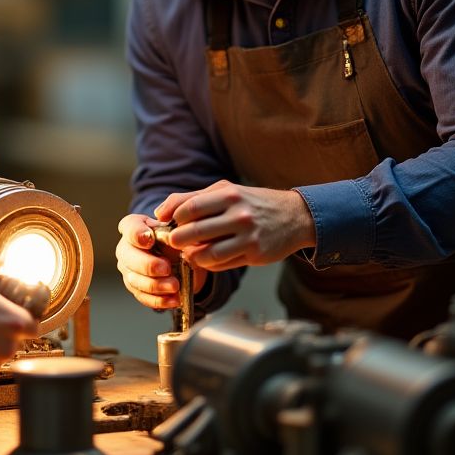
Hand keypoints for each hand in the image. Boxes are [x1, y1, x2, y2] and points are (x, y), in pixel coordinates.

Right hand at [115, 213, 208, 310]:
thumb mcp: (176, 230)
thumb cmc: (173, 239)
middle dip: (148, 264)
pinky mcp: (135, 288)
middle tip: (166, 268)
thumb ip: (173, 231)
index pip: (130, 228)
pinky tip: (173, 299)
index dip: (138, 234)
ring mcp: (127, 269)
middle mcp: (125, 248)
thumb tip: (171, 237)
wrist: (180, 258)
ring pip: (135, 280)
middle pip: (129, 257)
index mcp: (133, 226)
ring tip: (174, 286)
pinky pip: (143, 297)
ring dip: (156, 285)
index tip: (149, 240)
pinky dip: (159, 300)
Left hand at [155, 181, 315, 271]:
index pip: (190, 208)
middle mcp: (239, 215)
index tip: (169, 224)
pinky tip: (205, 258)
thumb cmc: (251, 202)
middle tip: (173, 241)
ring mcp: (248, 237)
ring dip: (192, 256)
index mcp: (229, 195)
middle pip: (195, 232)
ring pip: (208, 254)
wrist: (293, 216)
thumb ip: (191, 198)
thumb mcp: (225, 190)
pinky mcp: (255, 255)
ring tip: (188, 252)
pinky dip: (208, 264)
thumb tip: (160, 212)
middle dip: (177, 240)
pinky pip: (223, 264)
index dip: (174, 219)